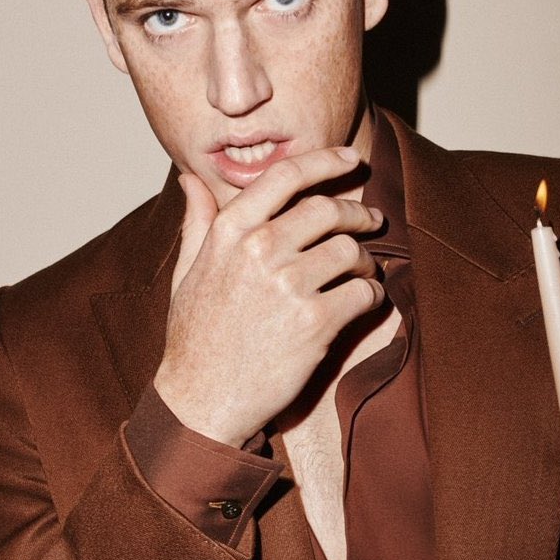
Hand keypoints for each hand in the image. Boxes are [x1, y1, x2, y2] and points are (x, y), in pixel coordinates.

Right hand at [153, 147, 383, 446]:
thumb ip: (196, 221)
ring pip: (352, 250)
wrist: (202, 400)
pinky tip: (365, 301)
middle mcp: (260, 249)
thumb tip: (189, 178)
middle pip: (328, 210)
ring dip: (366, 260)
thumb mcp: (185, 271)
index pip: (284, 177)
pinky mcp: (316, 322)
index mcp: (229, 232)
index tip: (348, 159)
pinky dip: (373, 295)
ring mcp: (289, 285)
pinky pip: (364, 292)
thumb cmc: (194, 336)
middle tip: (372, 221)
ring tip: (364, 271)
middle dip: (358, 212)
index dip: (323, 161)